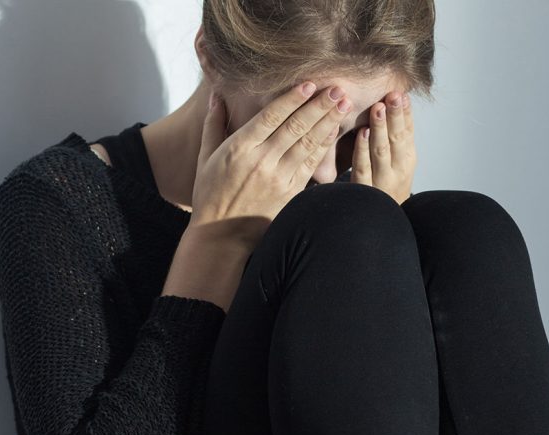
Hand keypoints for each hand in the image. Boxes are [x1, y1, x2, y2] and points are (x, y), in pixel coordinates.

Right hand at [190, 81, 348, 251]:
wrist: (222, 236)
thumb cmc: (211, 195)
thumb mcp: (205, 158)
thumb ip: (212, 124)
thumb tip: (215, 94)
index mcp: (238, 149)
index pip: (270, 117)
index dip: (292, 99)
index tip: (309, 83)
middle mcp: (260, 162)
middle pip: (295, 127)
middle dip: (318, 105)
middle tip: (337, 88)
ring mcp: (277, 178)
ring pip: (307, 143)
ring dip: (327, 121)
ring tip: (343, 103)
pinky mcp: (290, 193)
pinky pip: (311, 165)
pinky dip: (323, 146)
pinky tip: (334, 131)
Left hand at [348, 91, 415, 204]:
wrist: (384, 223)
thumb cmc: (389, 186)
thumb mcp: (400, 163)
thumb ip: (398, 138)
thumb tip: (398, 105)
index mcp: (407, 160)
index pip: (408, 133)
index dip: (405, 114)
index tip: (402, 94)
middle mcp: (397, 170)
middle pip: (397, 139)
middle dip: (395, 116)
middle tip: (393, 95)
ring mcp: (381, 180)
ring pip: (381, 150)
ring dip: (380, 128)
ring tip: (379, 108)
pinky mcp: (364, 190)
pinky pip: (363, 167)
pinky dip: (363, 150)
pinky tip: (361, 133)